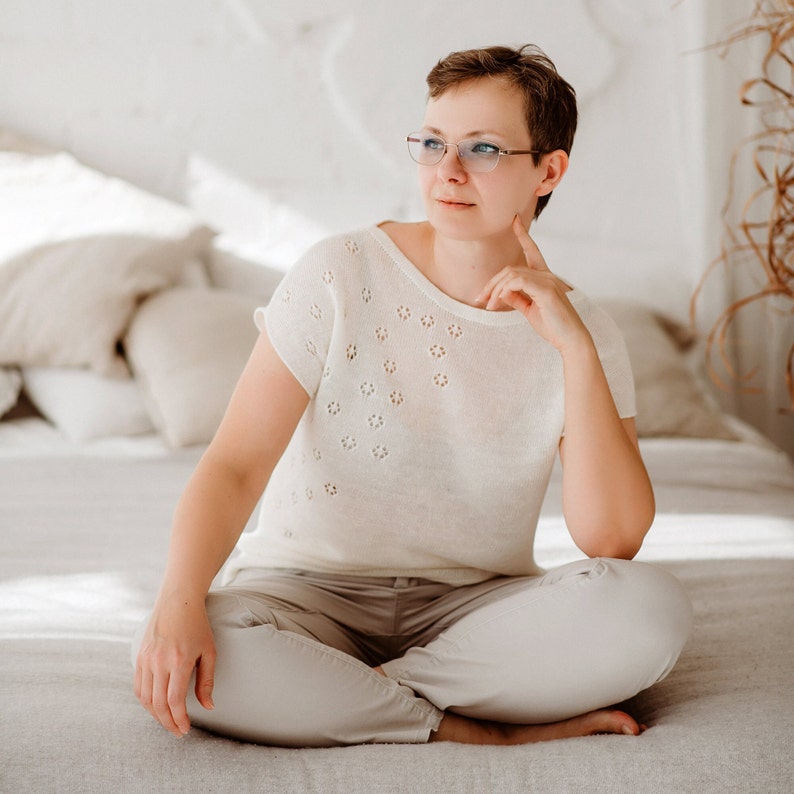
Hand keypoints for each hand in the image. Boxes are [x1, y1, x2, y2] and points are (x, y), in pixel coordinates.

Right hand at [134, 596, 215, 736]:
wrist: (178, 601)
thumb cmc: (198, 625)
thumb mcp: (210, 651)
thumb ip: (207, 680)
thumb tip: (208, 707)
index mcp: (178, 661)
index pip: (174, 701)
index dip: (179, 719)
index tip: (186, 729)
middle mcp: (158, 662)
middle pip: (158, 704)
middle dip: (168, 722)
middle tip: (178, 732)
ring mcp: (146, 659)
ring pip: (145, 698)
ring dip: (155, 715)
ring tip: (168, 721)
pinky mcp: (139, 656)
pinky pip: (138, 686)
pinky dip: (145, 701)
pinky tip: (156, 707)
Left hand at [476, 216, 589, 351]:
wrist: (570, 339)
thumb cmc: (552, 326)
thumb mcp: (529, 309)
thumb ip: (516, 298)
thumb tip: (501, 292)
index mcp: (544, 277)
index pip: (532, 251)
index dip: (523, 235)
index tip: (515, 220)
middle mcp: (547, 275)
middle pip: (511, 268)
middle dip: (492, 283)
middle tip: (480, 299)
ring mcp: (548, 280)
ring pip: (512, 274)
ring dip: (495, 289)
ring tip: (488, 305)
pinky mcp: (546, 289)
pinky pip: (518, 282)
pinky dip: (504, 290)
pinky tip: (498, 302)